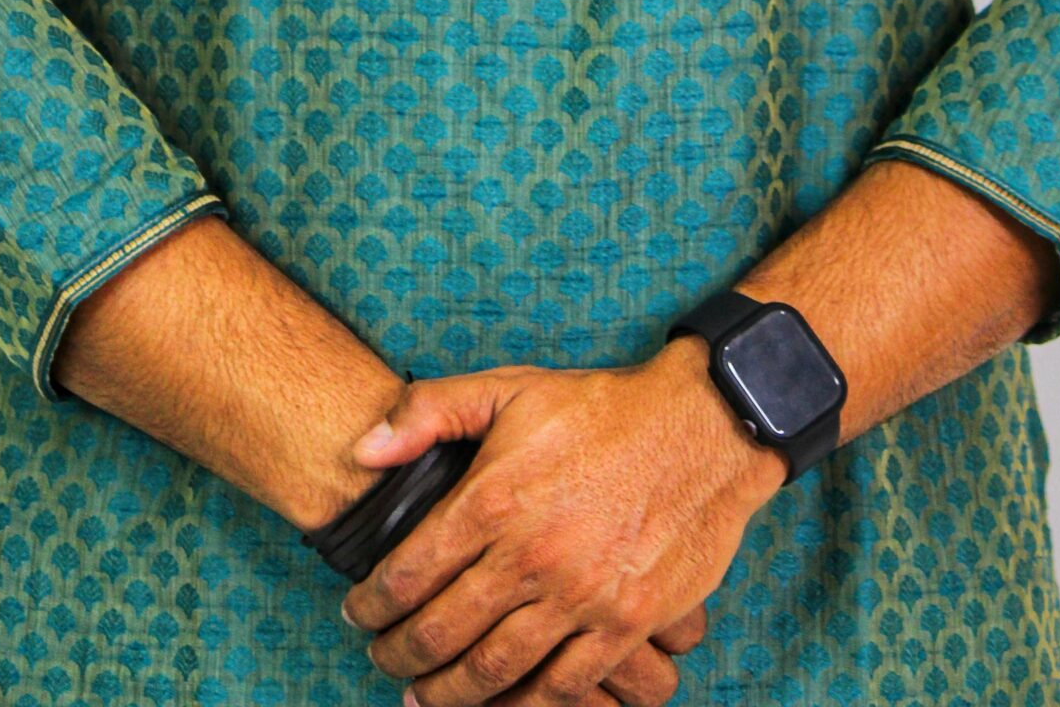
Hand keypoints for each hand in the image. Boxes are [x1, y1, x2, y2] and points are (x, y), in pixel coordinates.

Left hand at [338, 344, 784, 704]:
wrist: (702, 427)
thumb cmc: (601, 408)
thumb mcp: (510, 386)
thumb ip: (428, 411)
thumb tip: (362, 451)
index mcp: (494, 498)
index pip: (409, 572)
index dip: (371, 602)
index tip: (356, 612)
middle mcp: (530, 555)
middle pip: (440, 631)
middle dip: (397, 652)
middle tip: (380, 655)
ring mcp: (579, 596)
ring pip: (492, 670)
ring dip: (446, 692)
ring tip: (422, 692)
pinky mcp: (624, 623)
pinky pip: (560, 687)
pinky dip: (520, 706)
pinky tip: (498, 702)